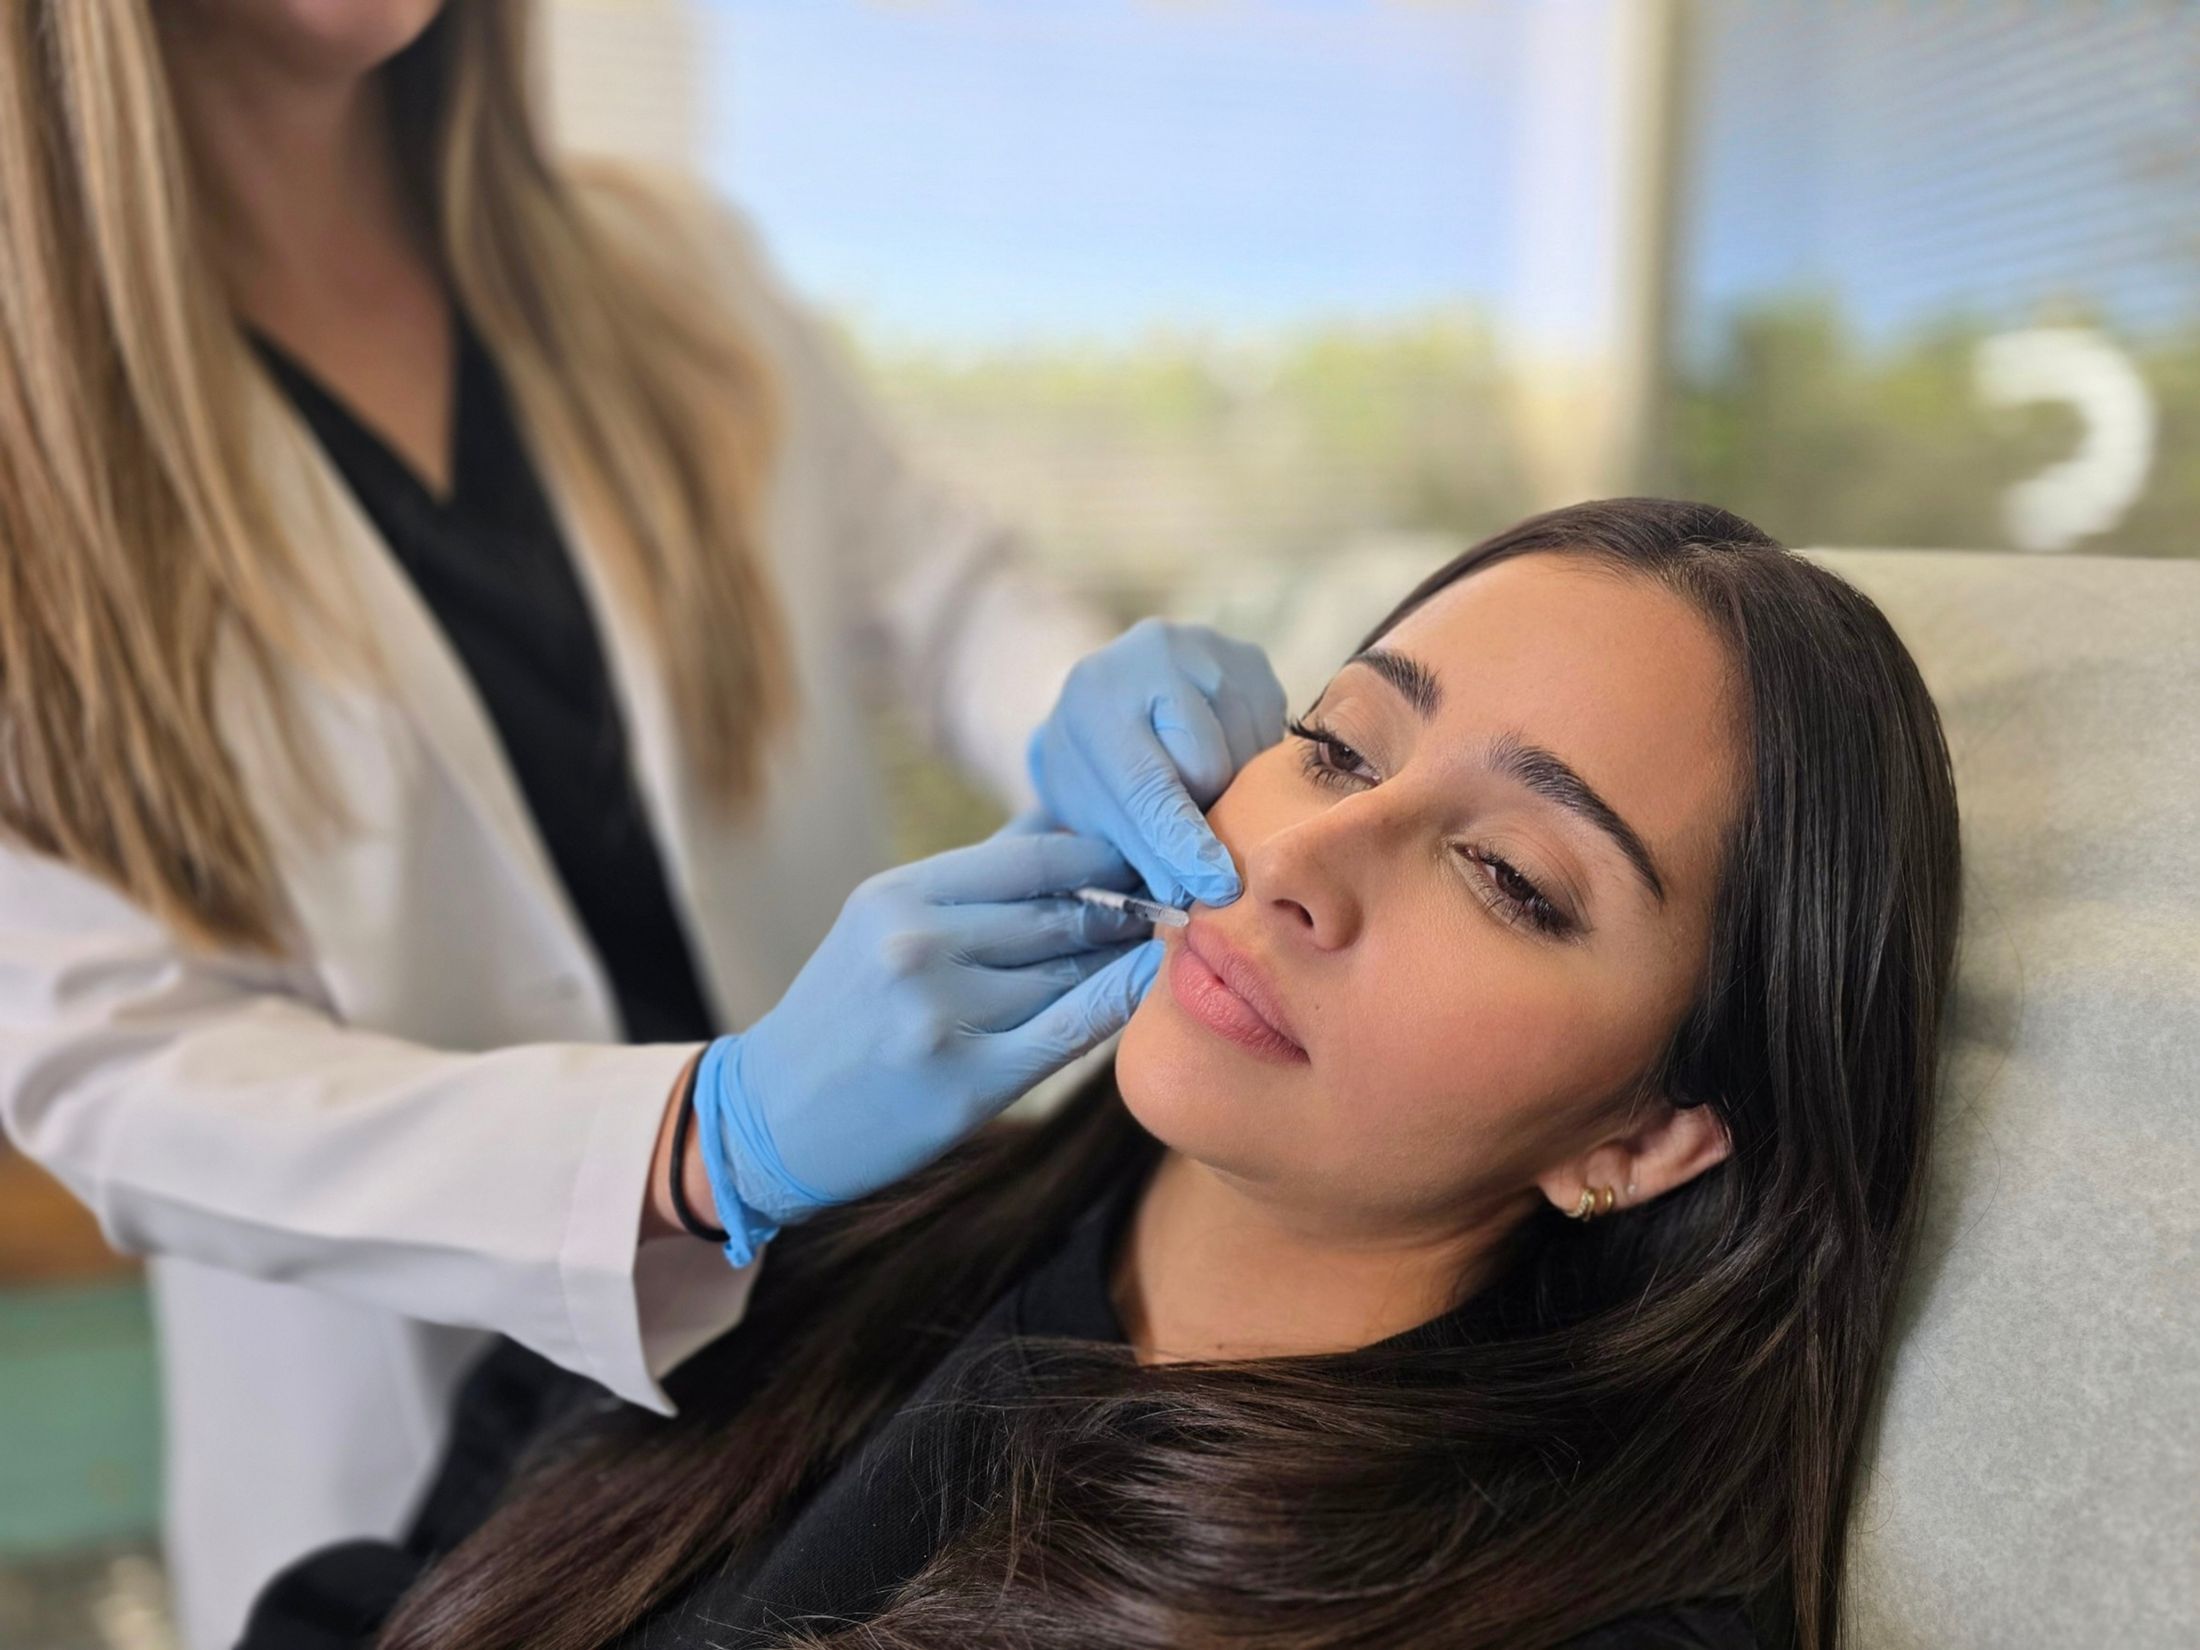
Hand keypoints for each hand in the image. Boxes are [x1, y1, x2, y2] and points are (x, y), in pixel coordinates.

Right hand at [691, 818, 1161, 1262]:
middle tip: (1180, 897)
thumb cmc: (844, 1015)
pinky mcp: (965, 1082)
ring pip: (1067, 970)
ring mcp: (940, 1015)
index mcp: (898, 896)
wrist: (770, 1119)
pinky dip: (1117, 999)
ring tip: (1166, 940)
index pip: (1034, 857)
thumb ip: (973, 883)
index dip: (1106, 854)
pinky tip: (1151, 980)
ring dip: (1121, 955)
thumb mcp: (884, 925)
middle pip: (1058, 911)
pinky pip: (1067, 1029)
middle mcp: (917, 946)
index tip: (1151, 855)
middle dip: (1126, 904)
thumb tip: (1067, 826)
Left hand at [1026, 618, 1286, 908]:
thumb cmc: (1094, 765)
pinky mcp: (1251, 657)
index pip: (1149, 782)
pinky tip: (1215, 748)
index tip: (1217, 886)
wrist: (1110, 694)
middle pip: (1210, 769)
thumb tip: (1186, 894)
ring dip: (1229, 785)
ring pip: (1247, 755)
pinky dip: (1248, 760)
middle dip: (1200, 807)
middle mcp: (1153, 655)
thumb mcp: (1090, 809)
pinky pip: (1271, 735)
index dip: (1183, 840)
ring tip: (1193, 773)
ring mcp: (1209, 649)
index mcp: (1095, 698)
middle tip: (1178, 807)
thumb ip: (1135, 847)